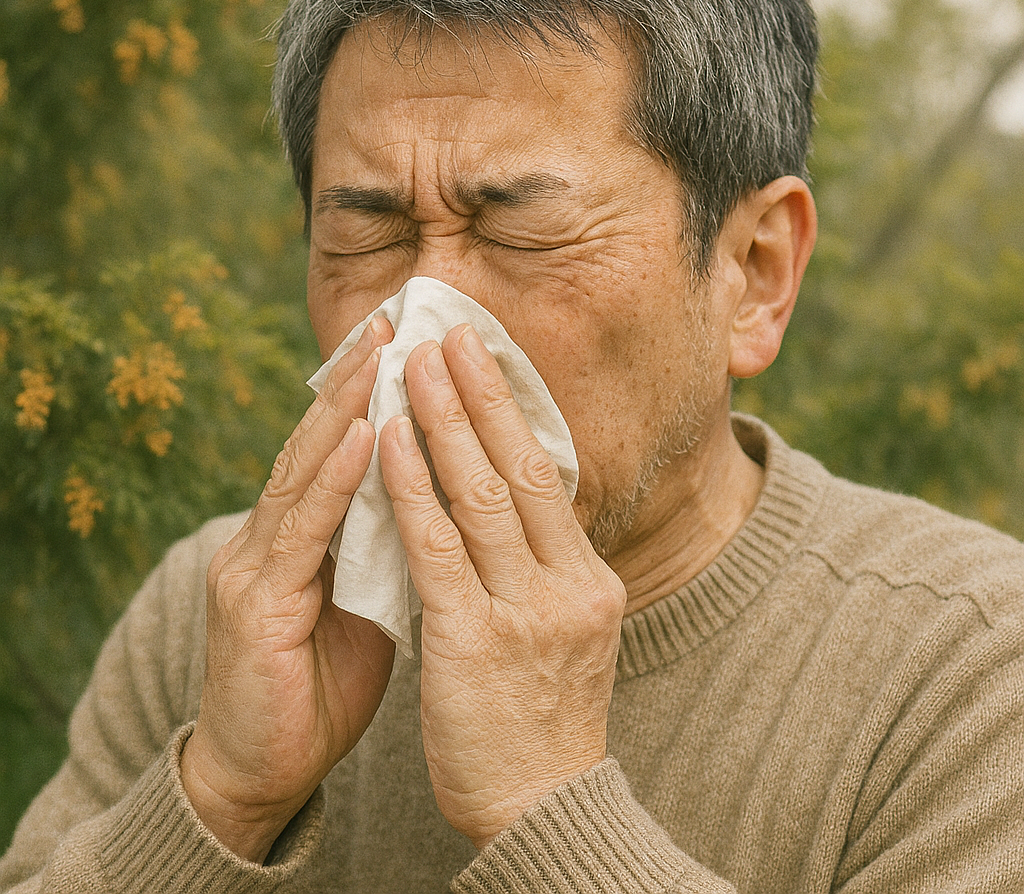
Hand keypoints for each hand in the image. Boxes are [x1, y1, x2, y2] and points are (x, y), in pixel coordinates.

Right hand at [181, 317, 396, 862]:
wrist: (265, 771)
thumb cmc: (321, 683)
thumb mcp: (366, 603)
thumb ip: (389, 550)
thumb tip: (443, 504)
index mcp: (299, 537)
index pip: (340, 451)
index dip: (370, 395)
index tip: (408, 343)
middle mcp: (269, 537)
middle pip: (319, 443)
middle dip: (356, 379)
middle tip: (394, 318)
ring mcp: (253, 565)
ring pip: (305, 470)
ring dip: (345, 407)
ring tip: (379, 353)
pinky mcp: (253, 603)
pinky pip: (302, 531)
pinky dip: (333, 478)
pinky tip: (363, 433)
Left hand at [378, 324, 625, 847]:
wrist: (543, 809)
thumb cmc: (544, 718)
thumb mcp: (566, 633)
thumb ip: (543, 568)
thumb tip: (514, 505)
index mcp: (590, 579)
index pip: (550, 476)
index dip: (515, 412)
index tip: (489, 361)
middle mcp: (568, 584)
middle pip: (522, 467)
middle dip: (484, 394)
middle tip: (452, 334)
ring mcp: (525, 610)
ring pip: (481, 493)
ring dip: (443, 421)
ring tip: (414, 364)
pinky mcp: (473, 638)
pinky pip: (436, 546)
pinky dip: (411, 486)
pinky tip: (388, 440)